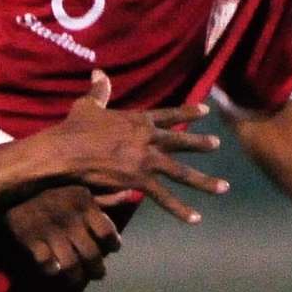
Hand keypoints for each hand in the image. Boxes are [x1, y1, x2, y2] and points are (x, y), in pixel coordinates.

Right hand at [5, 185, 121, 280]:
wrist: (9, 180)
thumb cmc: (50, 182)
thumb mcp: (79, 182)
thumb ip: (104, 194)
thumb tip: (132, 195)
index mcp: (84, 202)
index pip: (107, 232)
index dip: (114, 244)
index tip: (114, 248)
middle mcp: (70, 219)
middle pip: (92, 255)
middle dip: (98, 269)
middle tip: (99, 273)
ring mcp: (49, 231)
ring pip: (71, 265)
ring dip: (77, 276)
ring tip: (78, 278)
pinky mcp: (30, 239)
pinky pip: (46, 264)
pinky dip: (51, 270)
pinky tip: (54, 269)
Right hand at [38, 70, 226, 223]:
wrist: (67, 150)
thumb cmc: (74, 127)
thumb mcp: (88, 105)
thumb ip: (99, 90)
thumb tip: (98, 72)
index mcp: (138, 120)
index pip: (169, 115)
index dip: (188, 112)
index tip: (205, 111)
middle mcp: (148, 139)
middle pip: (180, 142)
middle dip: (200, 144)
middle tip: (216, 145)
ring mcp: (146, 160)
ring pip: (181, 172)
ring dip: (204, 181)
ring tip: (223, 187)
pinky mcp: (139, 179)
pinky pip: (164, 197)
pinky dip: (181, 209)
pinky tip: (196, 219)